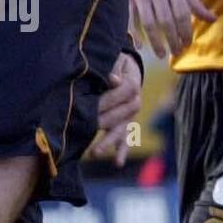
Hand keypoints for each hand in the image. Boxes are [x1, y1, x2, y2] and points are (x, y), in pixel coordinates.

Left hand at [89, 52, 142, 167]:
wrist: (128, 69)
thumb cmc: (117, 64)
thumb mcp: (116, 59)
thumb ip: (113, 67)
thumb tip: (112, 79)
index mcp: (132, 84)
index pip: (123, 92)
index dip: (109, 97)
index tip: (89, 102)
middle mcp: (134, 102)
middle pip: (121, 115)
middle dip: (103, 122)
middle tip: (87, 128)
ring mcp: (130, 116)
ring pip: (120, 130)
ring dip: (108, 142)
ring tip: (95, 153)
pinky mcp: (126, 124)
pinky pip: (126, 139)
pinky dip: (122, 151)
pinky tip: (117, 163)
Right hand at [126, 0, 214, 58]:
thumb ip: (195, 3)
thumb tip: (213, 19)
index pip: (182, 14)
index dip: (185, 31)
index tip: (187, 44)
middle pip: (166, 21)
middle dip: (172, 39)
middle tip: (176, 52)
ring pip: (149, 23)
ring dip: (156, 41)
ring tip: (161, 54)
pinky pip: (132, 19)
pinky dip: (136, 34)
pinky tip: (141, 46)